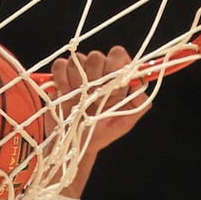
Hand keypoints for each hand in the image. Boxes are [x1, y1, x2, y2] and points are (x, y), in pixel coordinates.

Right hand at [49, 46, 150, 195]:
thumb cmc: (102, 133)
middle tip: (94, 96)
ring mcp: (78, 73)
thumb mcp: (125, 123)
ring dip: (78, 81)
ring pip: (77, 60)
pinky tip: (65, 94)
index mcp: (116, 78)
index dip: (115, 65)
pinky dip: (61, 78)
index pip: (118, 54)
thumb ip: (140, 104)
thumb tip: (141, 83)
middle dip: (95, 77)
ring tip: (79, 100)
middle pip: (96, 56)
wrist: (75, 145)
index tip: (112, 84)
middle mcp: (98, 72)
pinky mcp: (59, 78)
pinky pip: (60, 65)